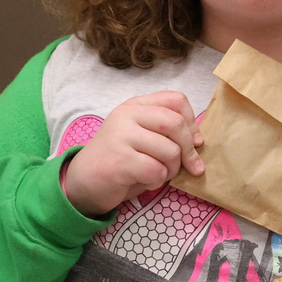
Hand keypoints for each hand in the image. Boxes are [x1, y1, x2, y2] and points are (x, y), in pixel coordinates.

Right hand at [63, 91, 203, 216]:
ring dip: (171, 170)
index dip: (192, 122)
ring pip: (170, 151)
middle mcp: (127, 115)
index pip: (176, 100)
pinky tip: (144, 181)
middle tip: (190, 166)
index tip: (195, 141)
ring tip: (156, 174)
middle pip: (176, 124)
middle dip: (189, 149)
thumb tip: (198, 140)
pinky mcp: (120, 160)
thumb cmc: (119, 159)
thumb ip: (165, 130)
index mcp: (135, 105)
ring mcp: (122, 136)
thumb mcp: (140, 136)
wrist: (82, 182)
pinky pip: (157, 171)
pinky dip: (157, 181)